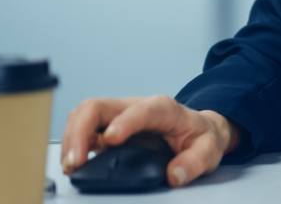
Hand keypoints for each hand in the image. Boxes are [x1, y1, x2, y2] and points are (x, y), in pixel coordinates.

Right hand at [61, 95, 233, 187]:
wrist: (198, 129)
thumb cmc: (200, 136)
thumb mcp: (209, 149)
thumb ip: (195, 162)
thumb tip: (175, 175)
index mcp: (163, 109)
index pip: (141, 110)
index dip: (124, 122)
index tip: (110, 139)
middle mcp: (136, 107)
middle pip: (99, 106)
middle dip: (81, 130)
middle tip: (76, 160)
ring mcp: (119, 117)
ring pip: (85, 114)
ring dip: (72, 137)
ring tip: (71, 165)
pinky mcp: (108, 128)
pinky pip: (83, 128)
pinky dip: (73, 143)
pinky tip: (72, 162)